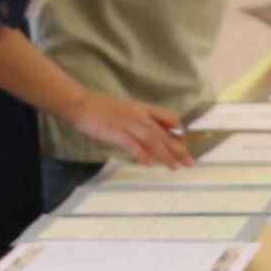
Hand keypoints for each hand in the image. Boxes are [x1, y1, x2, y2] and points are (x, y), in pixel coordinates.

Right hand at [77, 93, 193, 168]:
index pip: (167, 116)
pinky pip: (133, 145)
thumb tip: (150, 137)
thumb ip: (139, 121)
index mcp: (142, 108)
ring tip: (175, 166)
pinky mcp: (117, 132)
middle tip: (189, 162)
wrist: (81, 104)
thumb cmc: (101, 108)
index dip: (178, 130)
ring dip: (165, 154)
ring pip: (152, 140)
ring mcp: (128, 124)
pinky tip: (149, 164)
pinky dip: (142, 154)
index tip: (185, 142)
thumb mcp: (125, 110)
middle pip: (163, 133)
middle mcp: (139, 115)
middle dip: (177, 148)